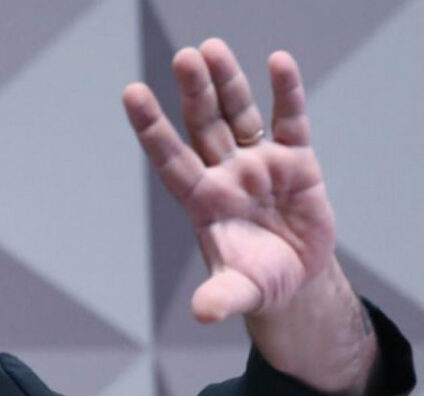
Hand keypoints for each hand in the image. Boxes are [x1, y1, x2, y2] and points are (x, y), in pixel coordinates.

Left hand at [123, 38, 335, 322]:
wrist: (295, 277)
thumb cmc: (258, 281)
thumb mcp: (242, 291)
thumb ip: (223, 297)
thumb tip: (204, 314)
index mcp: (203, 201)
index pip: (171, 158)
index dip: (152, 128)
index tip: (132, 94)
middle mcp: (225, 175)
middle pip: (205, 127)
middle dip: (195, 93)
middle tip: (184, 57)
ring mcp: (258, 163)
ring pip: (239, 114)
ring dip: (228, 82)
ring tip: (212, 49)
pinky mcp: (295, 161)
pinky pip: (288, 121)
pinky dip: (285, 93)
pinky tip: (277, 62)